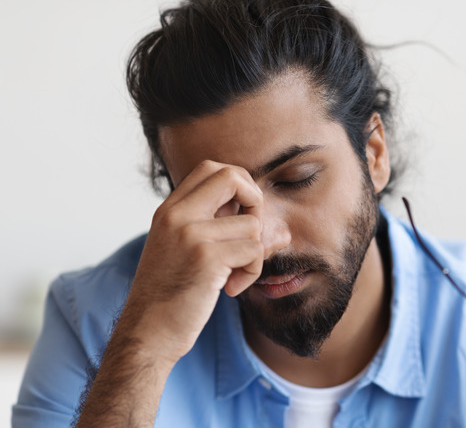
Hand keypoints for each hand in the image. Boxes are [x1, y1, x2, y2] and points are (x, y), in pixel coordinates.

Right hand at [123, 160, 269, 363]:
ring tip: (233, 275)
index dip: (239, 185)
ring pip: (252, 223)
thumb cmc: (172, 296)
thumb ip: (223, 232)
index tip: (240, 217)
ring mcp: (190, 234)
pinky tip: (230, 288)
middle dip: (255, 202)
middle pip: (233, 176)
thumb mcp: (189, 253)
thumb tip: (282, 232)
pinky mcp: (206, 257)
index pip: (213, 168)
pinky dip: (251, 272)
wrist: (148, 333)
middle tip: (249, 236)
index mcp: (169, 210)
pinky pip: (254, 250)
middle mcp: (176, 215)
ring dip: (254, 254)